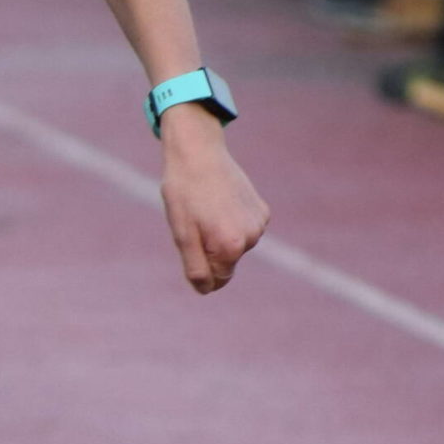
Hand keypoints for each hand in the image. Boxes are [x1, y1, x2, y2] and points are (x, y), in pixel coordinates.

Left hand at [158, 110, 269, 292]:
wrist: (198, 153)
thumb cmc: (184, 195)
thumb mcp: (182, 236)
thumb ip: (196, 268)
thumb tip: (206, 290)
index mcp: (231, 247)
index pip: (217, 280)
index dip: (200, 267)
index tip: (190, 244)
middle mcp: (252, 238)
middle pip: (226, 262)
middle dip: (209, 249)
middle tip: (195, 221)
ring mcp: (260, 223)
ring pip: (235, 245)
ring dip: (219, 234)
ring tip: (206, 209)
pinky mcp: (262, 210)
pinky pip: (243, 228)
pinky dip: (230, 221)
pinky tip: (219, 201)